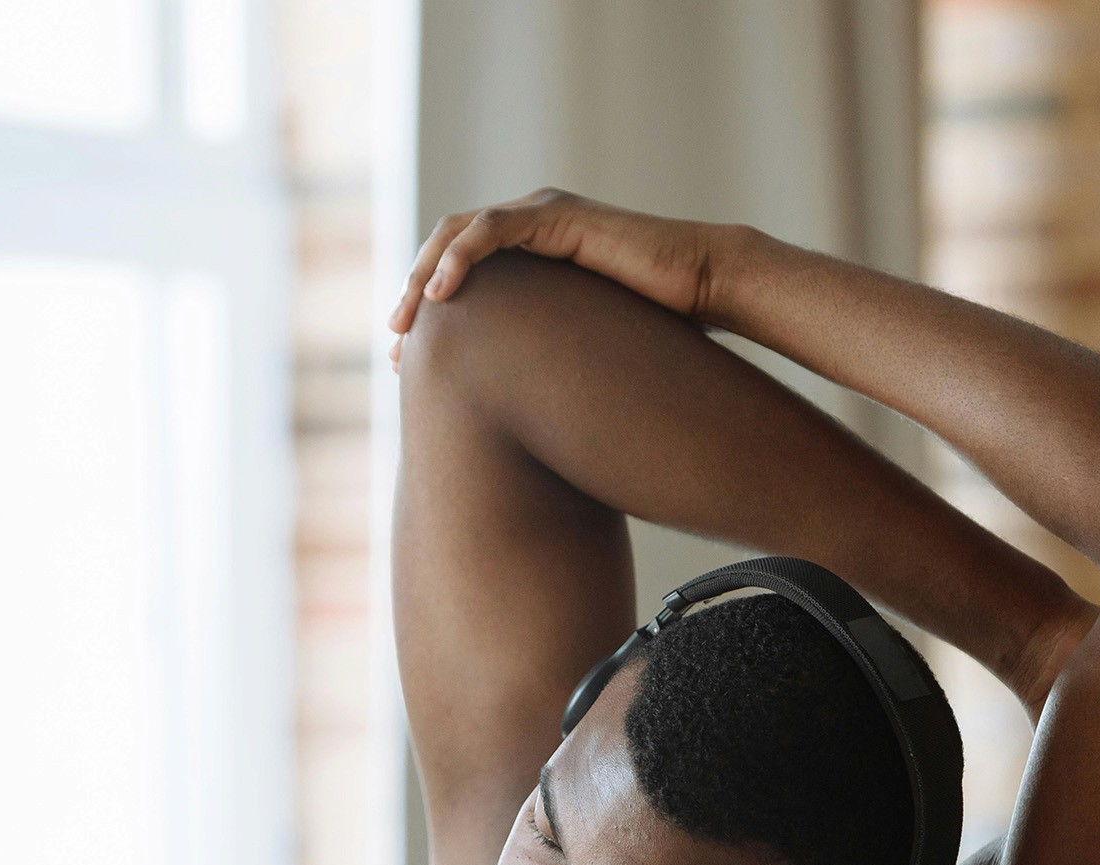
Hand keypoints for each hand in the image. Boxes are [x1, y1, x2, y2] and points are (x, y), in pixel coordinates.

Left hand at [387, 189, 734, 370]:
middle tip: (394, 345)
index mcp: (531, 255)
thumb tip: (519, 414)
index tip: (407, 362)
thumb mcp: (578, 346)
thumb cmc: (655, 324)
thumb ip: (544, 357)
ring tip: (407, 321)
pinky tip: (442, 295)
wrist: (705, 287)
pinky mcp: (557, 216)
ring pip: (457, 234)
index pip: (460, 272)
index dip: (427, 311)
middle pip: (446, 249)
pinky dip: (459, 258)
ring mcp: (542, 215)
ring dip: (424, 276)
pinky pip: (492, 230)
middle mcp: (531, 226)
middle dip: (413, 294)